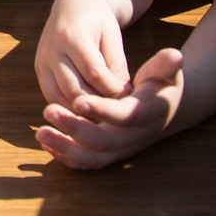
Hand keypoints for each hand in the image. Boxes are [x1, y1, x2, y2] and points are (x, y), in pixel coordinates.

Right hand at [35, 0, 131, 107]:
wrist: (72, 3)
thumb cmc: (97, 19)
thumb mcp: (112, 35)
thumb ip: (116, 64)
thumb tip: (122, 95)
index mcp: (73, 36)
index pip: (94, 73)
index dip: (112, 89)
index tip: (126, 95)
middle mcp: (53, 49)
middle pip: (74, 88)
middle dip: (97, 103)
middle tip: (114, 108)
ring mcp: (43, 59)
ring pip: (58, 96)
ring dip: (80, 108)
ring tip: (100, 109)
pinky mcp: (39, 68)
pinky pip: (50, 95)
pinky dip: (66, 105)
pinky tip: (83, 106)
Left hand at [35, 47, 183, 168]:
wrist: (165, 110)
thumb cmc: (162, 86)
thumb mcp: (166, 73)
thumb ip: (166, 65)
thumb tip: (175, 55)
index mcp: (146, 115)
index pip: (124, 116)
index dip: (103, 110)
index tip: (80, 101)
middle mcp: (132, 138)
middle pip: (102, 141)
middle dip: (75, 128)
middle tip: (49, 112)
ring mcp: (119, 149)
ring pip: (91, 157)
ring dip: (64, 147)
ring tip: (40, 132)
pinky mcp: (107, 153)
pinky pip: (85, 161)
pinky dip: (65, 156)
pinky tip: (46, 142)